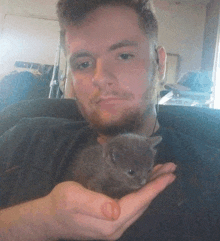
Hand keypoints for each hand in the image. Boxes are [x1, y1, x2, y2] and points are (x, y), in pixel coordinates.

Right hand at [46, 162, 175, 239]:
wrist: (50, 218)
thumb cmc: (60, 204)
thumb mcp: (73, 199)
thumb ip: (94, 205)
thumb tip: (115, 212)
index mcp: (110, 222)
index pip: (139, 202)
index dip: (155, 188)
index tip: (169, 175)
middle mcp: (117, 227)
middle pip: (143, 204)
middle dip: (158, 185)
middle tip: (170, 169)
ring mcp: (115, 226)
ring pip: (139, 205)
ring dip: (152, 189)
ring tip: (162, 174)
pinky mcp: (111, 222)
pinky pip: (132, 206)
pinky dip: (142, 193)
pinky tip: (144, 184)